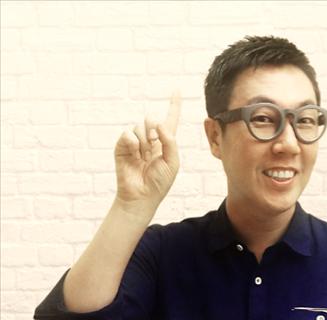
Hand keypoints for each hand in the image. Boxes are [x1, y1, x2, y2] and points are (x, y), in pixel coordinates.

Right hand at [113, 90, 181, 212]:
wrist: (141, 196)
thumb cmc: (159, 182)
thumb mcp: (172, 162)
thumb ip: (170, 141)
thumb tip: (158, 123)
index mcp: (165, 143)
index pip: (170, 120)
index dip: (174, 105)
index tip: (177, 89)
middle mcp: (150, 140)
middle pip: (151, 120)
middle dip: (153, 131)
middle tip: (152, 148)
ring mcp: (135, 143)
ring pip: (139, 126)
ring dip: (143, 142)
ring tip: (143, 158)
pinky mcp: (122, 146)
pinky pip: (127, 134)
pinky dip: (132, 143)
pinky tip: (134, 156)